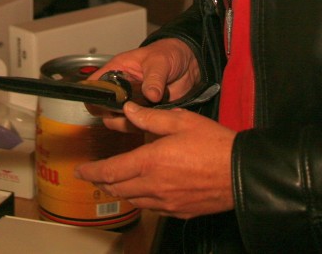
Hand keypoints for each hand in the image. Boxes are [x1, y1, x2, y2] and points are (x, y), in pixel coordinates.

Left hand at [74, 103, 234, 218]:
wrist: (241, 173)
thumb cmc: (214, 145)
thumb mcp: (181, 121)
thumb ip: (151, 118)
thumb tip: (130, 110)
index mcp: (150, 161)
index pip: (110, 170)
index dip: (91, 172)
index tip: (80, 171)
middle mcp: (153, 186)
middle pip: (118, 188)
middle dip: (103, 181)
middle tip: (95, 175)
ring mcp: (166, 202)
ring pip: (133, 200)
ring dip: (121, 190)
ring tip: (118, 181)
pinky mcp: (179, 211)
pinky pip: (152, 208)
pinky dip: (142, 199)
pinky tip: (147, 190)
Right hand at [90, 38, 201, 131]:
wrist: (188, 63)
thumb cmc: (168, 53)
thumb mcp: (160, 61)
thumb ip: (154, 78)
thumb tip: (151, 95)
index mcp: (117, 70)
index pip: (93, 86)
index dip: (93, 97)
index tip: (104, 105)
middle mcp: (120, 89)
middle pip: (103, 110)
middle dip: (113, 116)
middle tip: (131, 114)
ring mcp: (132, 103)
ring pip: (119, 121)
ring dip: (130, 124)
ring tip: (146, 118)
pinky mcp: (145, 113)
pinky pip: (138, 126)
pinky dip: (143, 127)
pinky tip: (155, 122)